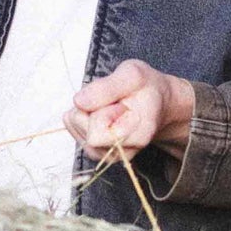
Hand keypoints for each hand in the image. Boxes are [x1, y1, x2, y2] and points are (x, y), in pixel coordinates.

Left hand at [64, 59, 194, 157]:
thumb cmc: (145, 87)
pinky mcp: (96, 153)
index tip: (118, 102)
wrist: (156, 103)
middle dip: (90, 110)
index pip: (96, 132)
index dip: (99, 109)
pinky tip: (101, 114)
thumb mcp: (132, 74)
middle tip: (113, 102)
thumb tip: (79, 101)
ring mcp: (108, 155)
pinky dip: (83, 118)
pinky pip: (75, 132)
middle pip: (84, 132)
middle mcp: (122, 152)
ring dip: (86, 113)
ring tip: (109, 107)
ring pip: (77, 131)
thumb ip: (106, 88)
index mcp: (137, 135)